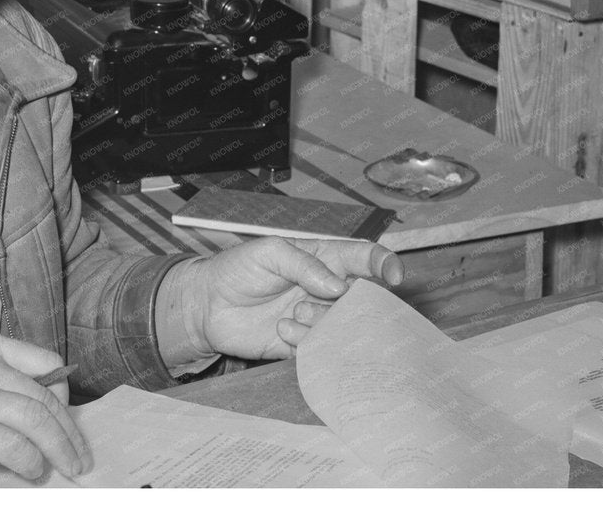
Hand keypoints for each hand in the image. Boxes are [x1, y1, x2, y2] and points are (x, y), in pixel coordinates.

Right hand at [0, 331, 91, 485]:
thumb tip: (44, 413)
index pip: (47, 364)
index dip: (65, 397)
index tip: (68, 424)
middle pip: (45, 396)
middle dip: (69, 431)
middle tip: (79, 456)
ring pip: (35, 418)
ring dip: (58, 449)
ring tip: (65, 468)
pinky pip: (11, 444)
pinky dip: (30, 460)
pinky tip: (32, 470)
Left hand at [157, 237, 402, 363]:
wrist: (208, 304)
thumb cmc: (237, 269)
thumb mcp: (268, 252)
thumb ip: (303, 263)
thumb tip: (337, 286)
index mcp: (323, 259)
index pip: (363, 259)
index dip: (384, 264)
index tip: (394, 276)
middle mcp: (326, 290)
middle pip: (362, 299)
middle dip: (351, 303)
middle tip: (322, 299)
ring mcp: (317, 318)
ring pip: (344, 326)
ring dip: (323, 321)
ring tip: (293, 313)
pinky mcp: (303, 344)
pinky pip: (322, 349)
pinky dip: (307, 341)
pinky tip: (283, 330)